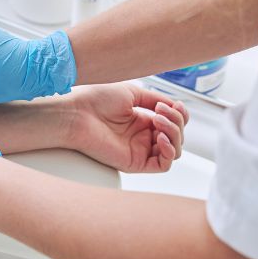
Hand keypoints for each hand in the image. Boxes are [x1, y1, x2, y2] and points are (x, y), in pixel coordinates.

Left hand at [69, 85, 188, 172]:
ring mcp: (140, 150)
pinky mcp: (135, 163)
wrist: (77, 113)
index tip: (174, 104)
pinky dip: (169, 152)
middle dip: (176, 121)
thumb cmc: (96, 100)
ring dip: (174, 133)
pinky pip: (163, 165)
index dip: (180, 115)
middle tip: (160, 112)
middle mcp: (142, 137)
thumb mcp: (133, 93)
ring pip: (174, 150)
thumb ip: (156, 99)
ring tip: (157, 121)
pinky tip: (160, 138)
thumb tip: (175, 106)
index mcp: (142, 121)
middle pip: (177, 136)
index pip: (173, 123)